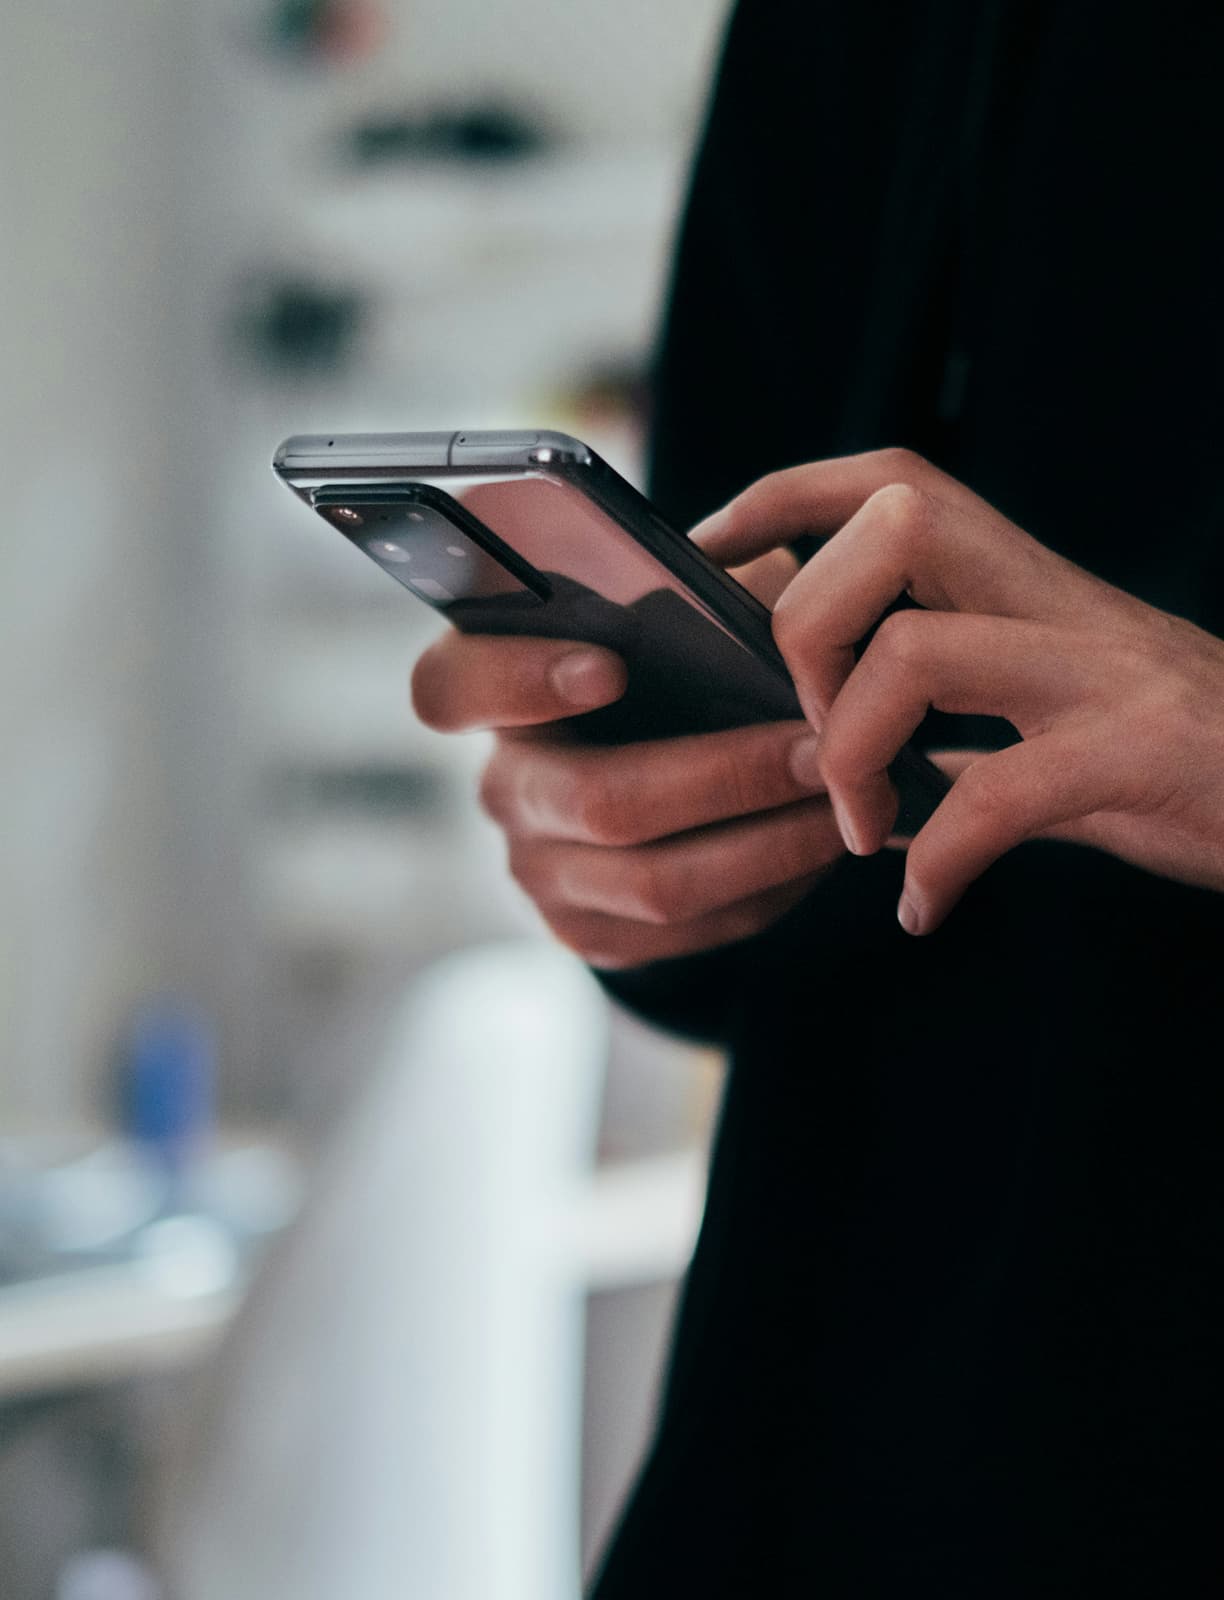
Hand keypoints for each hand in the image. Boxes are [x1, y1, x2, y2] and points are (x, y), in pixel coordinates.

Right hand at [410, 549, 846, 967]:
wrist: (660, 766)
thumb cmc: (672, 664)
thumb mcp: (677, 608)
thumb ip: (699, 590)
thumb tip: (770, 598)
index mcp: (493, 687)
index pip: (452, 686)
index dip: (520, 682)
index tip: (610, 666)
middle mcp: (503, 786)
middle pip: (598, 801)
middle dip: (725, 777)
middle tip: (819, 750)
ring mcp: (539, 871)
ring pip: (656, 883)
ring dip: (768, 844)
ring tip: (845, 803)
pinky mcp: (589, 933)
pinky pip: (687, 930)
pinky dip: (767, 890)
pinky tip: (817, 848)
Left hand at [693, 448, 1223, 935]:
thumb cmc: (1188, 769)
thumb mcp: (1061, 722)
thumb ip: (964, 721)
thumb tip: (845, 746)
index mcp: (1033, 588)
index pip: (894, 482)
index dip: (787, 494)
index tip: (712, 550)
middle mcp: (1065, 606)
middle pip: (893, 527)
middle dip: (807, 625)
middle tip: (810, 732)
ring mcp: (1105, 674)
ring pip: (918, 653)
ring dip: (854, 752)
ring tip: (862, 829)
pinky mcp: (1138, 756)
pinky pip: (997, 797)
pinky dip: (938, 861)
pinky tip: (926, 905)